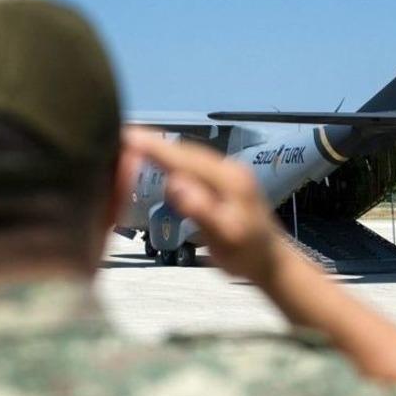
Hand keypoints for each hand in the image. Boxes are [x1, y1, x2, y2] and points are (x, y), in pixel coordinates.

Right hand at [125, 129, 282, 284]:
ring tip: (136, 145)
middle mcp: (229, 168)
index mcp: (228, 179)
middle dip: (156, 145)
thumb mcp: (223, 238)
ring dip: (165, 151)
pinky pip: (196, 164)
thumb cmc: (246, 254)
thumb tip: (174, 184)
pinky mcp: (226, 180)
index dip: (155, 147)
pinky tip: (162, 164)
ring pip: (190, 156)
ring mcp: (229, 172)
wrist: (272, 261)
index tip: (127, 134)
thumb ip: (200, 211)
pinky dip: (175, 161)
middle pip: (186, 151)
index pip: (184, 158)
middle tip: (123, 137)